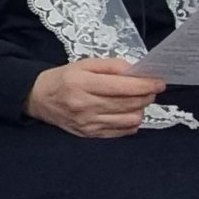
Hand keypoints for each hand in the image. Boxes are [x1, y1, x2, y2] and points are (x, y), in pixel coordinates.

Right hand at [25, 58, 164, 138]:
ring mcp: (88, 123)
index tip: (160, 82)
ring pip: (129, 119)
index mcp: (83, 84)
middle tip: (151, 89)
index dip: (146, 84)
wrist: (38, 99)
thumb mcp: (84, 64)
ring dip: (140, 109)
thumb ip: (111, 66)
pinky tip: (128, 113)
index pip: (123, 86)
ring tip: (137, 101)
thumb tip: (136, 71)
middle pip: (129, 103)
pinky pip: (121, 132)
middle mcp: (86, 106)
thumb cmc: (63, 78)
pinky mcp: (90, 135)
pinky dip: (131, 122)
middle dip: (147, 96)